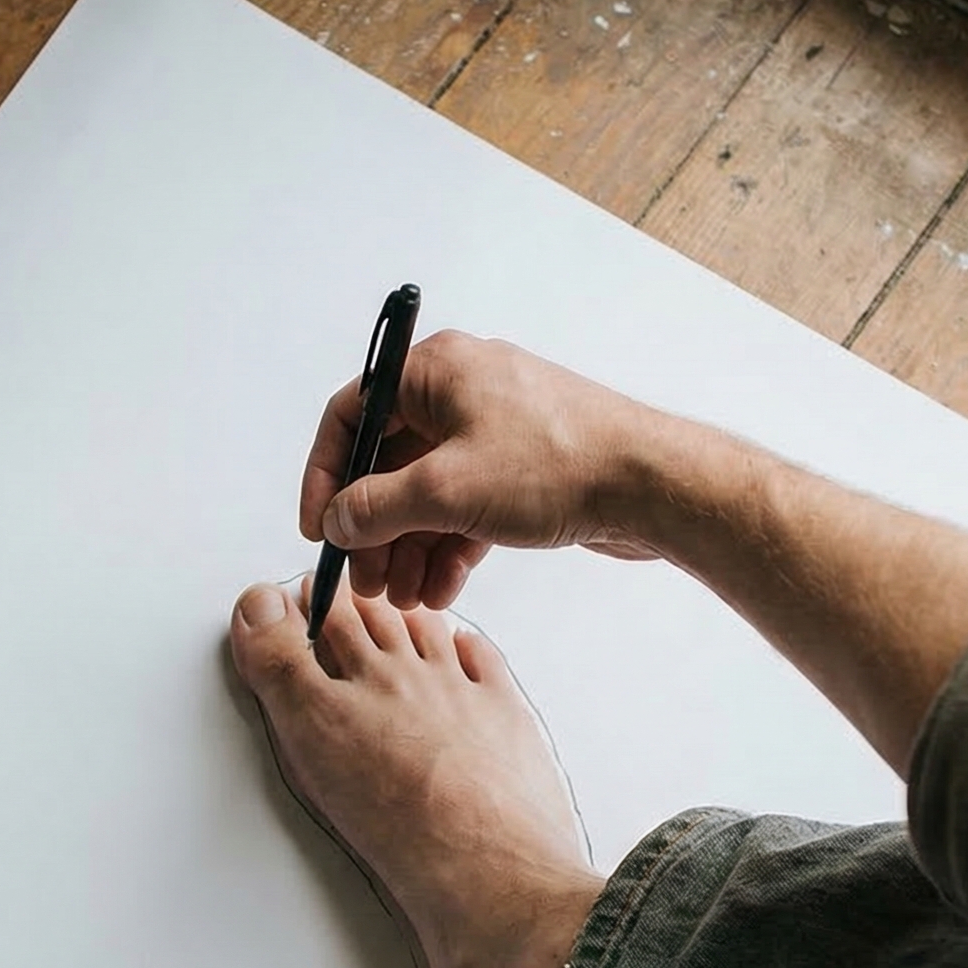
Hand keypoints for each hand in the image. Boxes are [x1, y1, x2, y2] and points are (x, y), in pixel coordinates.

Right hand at [300, 332, 670, 610]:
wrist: (649, 485)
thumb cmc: (559, 462)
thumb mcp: (446, 490)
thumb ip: (377, 507)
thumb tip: (337, 520)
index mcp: (437, 371)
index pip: (353, 413)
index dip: (326, 474)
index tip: (318, 526)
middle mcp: (462, 393)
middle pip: (389, 462)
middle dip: (374, 527)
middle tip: (365, 578)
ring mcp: (495, 433)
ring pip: (428, 493)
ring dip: (409, 547)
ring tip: (402, 597)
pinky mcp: (522, 471)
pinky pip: (467, 509)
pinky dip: (449, 548)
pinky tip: (439, 591)